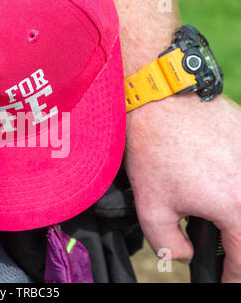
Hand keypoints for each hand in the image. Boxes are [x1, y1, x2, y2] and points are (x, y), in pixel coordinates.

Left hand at [125, 93, 240, 281]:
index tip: (224, 281)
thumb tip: (187, 256)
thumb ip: (169, 245)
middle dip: (238, 251)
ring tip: (218, 226)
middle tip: (224, 259)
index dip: (233, 277)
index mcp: (236, 206)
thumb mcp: (151, 207)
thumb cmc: (155, 152)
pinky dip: (237, 191)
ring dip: (237, 221)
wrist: (161, 102)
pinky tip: (218, 190)